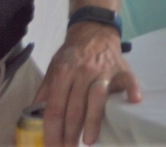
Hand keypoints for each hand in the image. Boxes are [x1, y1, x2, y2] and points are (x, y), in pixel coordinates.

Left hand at [33, 22, 140, 146]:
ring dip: (93, 121)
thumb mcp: (54, 69)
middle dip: (70, 133)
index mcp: (63, 73)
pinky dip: (132, 90)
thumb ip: (45, 93)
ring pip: (97, 98)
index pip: (55, 107)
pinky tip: (133, 102)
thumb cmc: (72, 55)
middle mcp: (83, 72)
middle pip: (75, 107)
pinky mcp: (121, 68)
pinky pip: (128, 80)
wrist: (94, 30)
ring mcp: (103, 70)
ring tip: (89, 141)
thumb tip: (31, 119)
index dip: (52, 130)